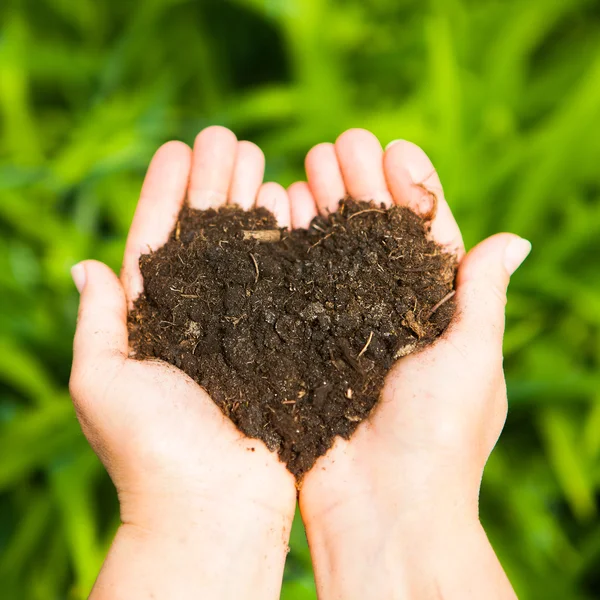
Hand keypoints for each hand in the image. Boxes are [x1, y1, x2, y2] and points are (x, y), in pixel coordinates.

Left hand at [69, 127, 295, 598]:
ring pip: (246, 251)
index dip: (166, 193)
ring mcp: (244, 326)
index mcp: (153, 320)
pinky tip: (287, 205)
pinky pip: (283, 281)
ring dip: (248, 202)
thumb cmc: (149, 451)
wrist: (213, 507)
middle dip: (213, 185)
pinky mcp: (281, 341)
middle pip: (206, 236)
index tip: (178, 148)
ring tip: (255, 157)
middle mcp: (200, 317)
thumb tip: (81, 266)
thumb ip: (98, 321)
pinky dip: (284, 241)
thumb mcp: (103, 381)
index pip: (158, 241)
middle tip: (225, 137)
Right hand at [288, 130, 527, 598]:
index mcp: (435, 312)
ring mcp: (341, 328)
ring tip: (309, 164)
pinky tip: (283, 208)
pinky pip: (296, 287)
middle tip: (342, 143)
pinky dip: (292, 247)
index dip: (410, 189)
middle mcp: (387, 314)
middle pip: (372, 236)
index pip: (423, 236)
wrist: (382, 510)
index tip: (394, 147)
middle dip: (360, 186)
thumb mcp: (474, 358)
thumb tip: (515, 239)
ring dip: (323, 206)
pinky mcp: (303, 346)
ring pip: (331, 254)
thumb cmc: (440, 438)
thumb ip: (480, 295)